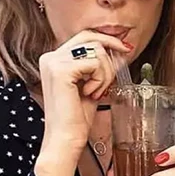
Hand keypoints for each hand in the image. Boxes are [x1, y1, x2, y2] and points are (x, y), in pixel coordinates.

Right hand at [37, 30, 132, 157]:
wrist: (66, 139)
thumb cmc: (76, 117)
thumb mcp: (92, 84)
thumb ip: (100, 66)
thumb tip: (120, 49)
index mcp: (53, 59)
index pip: (84, 36)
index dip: (106, 39)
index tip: (124, 47)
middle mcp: (50, 57)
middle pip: (90, 38)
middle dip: (111, 50)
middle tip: (122, 61)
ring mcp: (54, 62)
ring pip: (96, 50)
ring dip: (106, 72)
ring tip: (97, 91)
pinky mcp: (61, 71)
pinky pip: (95, 64)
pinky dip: (100, 79)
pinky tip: (91, 94)